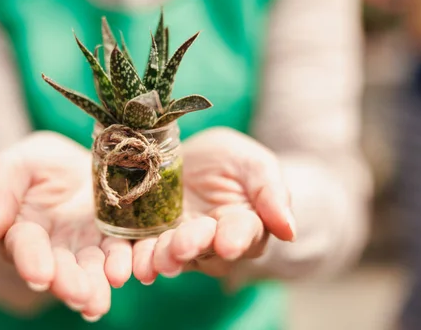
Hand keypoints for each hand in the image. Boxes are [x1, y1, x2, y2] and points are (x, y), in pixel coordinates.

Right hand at [0, 132, 131, 320]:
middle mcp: (53, 247)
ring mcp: (86, 245)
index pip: (24, 246)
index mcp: (22, 230)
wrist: (79, 155)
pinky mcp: (113, 239)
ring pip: (91, 269)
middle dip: (69, 283)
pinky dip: (124, 264)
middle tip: (79, 295)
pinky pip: (121, 253)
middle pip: (60, 268)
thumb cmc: (37, 162)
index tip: (40, 276)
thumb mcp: (12, 165)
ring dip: (96, 286)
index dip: (31, 260)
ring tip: (100, 301)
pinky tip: (128, 273)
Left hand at [132, 127, 295, 282]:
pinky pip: (144, 250)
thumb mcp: (254, 164)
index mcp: (244, 223)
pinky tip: (131, 264)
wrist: (193, 157)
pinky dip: (137, 257)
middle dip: (193, 246)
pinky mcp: (151, 237)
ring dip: (164, 258)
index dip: (236, 238)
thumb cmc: (232, 161)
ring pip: (173, 255)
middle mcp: (213, 241)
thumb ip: (271, 192)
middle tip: (183, 246)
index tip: (229, 243)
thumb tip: (289, 230)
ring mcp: (181, 242)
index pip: (244, 233)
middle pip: (204, 249)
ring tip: (156, 259)